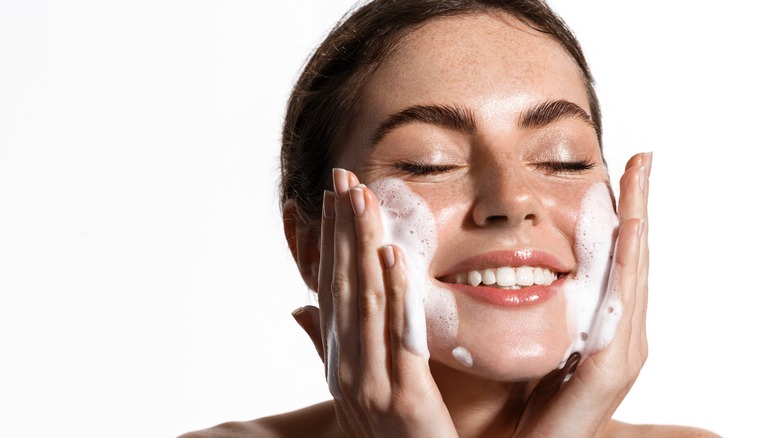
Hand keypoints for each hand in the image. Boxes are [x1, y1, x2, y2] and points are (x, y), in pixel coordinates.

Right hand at [294, 168, 457, 436]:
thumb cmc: (390, 433)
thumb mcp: (354, 386)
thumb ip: (326, 345)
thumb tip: (297, 307)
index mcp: (338, 360)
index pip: (330, 287)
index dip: (331, 240)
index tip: (333, 195)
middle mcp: (346, 368)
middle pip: (343, 285)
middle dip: (343, 228)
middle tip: (345, 176)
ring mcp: (371, 384)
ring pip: (364, 301)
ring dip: (363, 246)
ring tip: (364, 199)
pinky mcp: (404, 399)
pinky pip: (398, 337)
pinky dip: (394, 294)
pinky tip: (393, 255)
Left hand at [516, 152, 651, 436]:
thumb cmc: (530, 405)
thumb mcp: (540, 344)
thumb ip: (545, 312)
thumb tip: (525, 269)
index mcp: (605, 328)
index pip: (618, 261)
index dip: (625, 216)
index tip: (624, 171)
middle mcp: (622, 336)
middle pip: (636, 259)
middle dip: (639, 207)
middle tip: (641, 159)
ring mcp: (621, 352)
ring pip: (635, 274)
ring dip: (638, 223)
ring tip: (639, 177)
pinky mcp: (609, 369)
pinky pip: (621, 305)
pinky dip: (628, 264)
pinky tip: (630, 230)